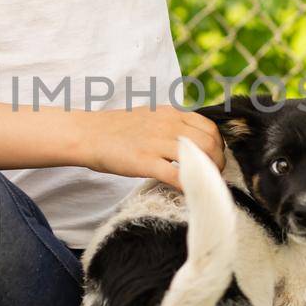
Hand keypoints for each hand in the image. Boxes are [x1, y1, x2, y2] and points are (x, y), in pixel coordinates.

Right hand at [82, 105, 225, 189]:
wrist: (88, 134)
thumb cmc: (117, 129)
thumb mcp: (150, 116)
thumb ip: (172, 125)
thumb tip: (192, 139)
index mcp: (171, 113)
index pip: (209, 127)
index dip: (218, 146)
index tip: (214, 159)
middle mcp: (168, 125)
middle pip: (210, 143)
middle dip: (218, 162)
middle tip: (213, 175)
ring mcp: (157, 143)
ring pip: (199, 157)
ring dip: (208, 174)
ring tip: (204, 184)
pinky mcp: (145, 161)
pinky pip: (177, 175)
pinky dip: (188, 185)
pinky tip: (188, 192)